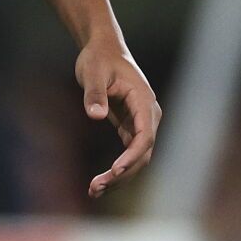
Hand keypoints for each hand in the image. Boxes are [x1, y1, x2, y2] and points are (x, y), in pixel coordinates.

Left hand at [78, 39, 160, 198]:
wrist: (103, 49)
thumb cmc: (99, 58)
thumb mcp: (92, 72)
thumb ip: (94, 93)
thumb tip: (95, 115)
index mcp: (144, 101)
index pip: (144, 136)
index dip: (132, 156)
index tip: (115, 170)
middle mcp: (147, 116)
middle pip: (142, 153)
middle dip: (122, 174)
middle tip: (96, 188)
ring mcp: (140, 123)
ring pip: (137, 158)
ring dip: (119, 177)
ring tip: (94, 191)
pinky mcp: (130, 128)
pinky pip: (128, 154)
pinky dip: (116, 170)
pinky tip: (99, 184)